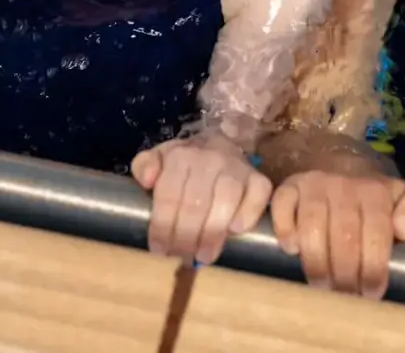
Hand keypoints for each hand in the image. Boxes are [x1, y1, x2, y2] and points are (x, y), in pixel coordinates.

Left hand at [132, 133, 271, 264]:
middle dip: (185, 236)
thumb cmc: (185, 163)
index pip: (169, 195)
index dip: (162, 226)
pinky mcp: (259, 178)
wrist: (220, 146)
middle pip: (196, 203)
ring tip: (203, 256)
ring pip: (225, 201)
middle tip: (181, 257)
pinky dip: (247, 214)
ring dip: (213, 233)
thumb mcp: (160, 158)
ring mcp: (237, 167)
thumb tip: (147, 180)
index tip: (159, 250)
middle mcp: (209, 158)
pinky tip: (235, 231)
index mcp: (180, 155)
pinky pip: (257, 196)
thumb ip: (145, 165)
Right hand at [269, 170, 404, 296]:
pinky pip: (282, 206)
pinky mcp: (288, 186)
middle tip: (344, 297)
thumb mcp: (401, 197)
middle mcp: (343, 185)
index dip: (373, 268)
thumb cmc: (370, 197)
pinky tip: (292, 250)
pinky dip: (285, 230)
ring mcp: (313, 184)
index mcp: (374, 192)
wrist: (336, 163)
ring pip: (312, 227)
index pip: (376, 234)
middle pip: (343, 235)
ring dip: (316, 263)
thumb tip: (402, 230)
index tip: (370, 294)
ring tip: (321, 285)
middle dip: (345, 274)